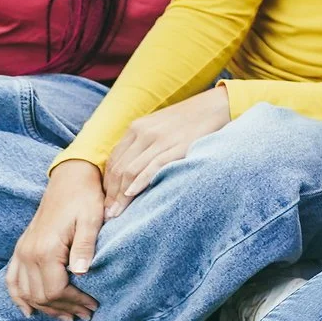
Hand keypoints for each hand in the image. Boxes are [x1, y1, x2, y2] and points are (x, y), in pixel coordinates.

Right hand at [5, 163, 105, 320]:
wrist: (69, 180)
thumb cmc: (84, 199)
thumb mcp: (91, 220)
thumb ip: (85, 246)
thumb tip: (82, 273)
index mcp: (45, 249)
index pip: (56, 290)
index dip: (74, 302)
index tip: (92, 307)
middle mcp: (28, 254)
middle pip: (41, 295)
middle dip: (63, 309)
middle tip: (84, 315)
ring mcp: (21, 252)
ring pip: (26, 292)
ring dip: (45, 308)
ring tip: (67, 317)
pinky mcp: (21, 249)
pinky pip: (12, 279)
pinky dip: (19, 297)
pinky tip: (29, 310)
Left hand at [100, 87, 232, 218]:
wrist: (215, 106)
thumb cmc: (188, 121)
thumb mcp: (159, 126)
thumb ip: (143, 143)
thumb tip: (130, 171)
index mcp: (136, 128)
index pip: (114, 161)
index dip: (107, 184)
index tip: (106, 202)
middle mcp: (143, 132)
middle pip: (119, 168)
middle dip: (111, 194)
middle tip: (108, 214)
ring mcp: (159, 139)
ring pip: (131, 170)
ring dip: (121, 194)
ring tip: (117, 212)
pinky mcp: (176, 146)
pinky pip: (152, 166)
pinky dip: (139, 182)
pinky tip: (131, 194)